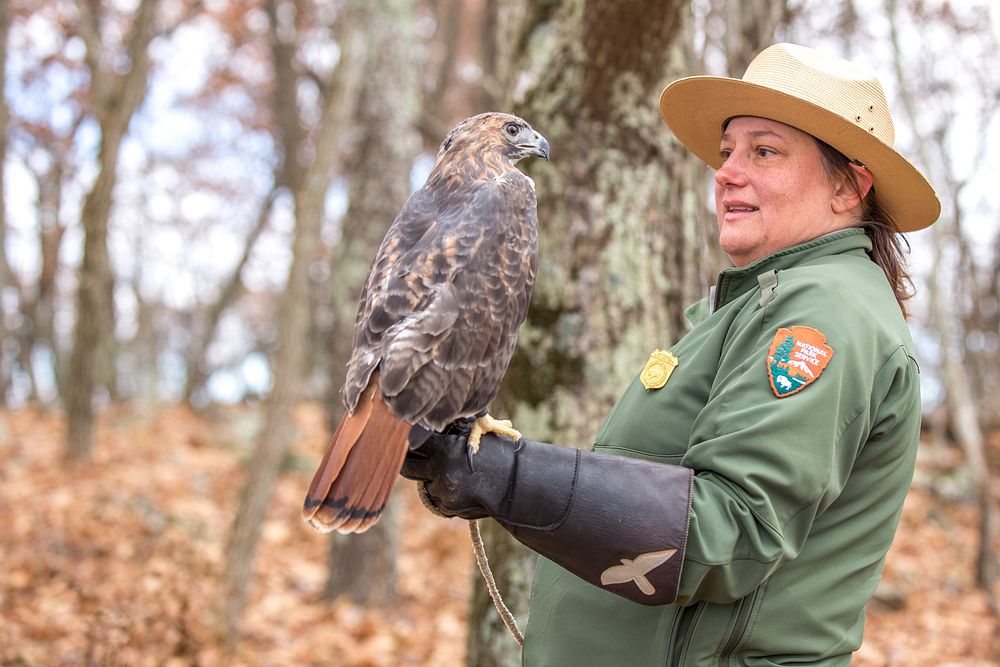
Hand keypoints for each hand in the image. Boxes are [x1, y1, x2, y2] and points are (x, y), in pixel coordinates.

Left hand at [401, 430, 520, 519]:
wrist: (515, 484)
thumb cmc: (498, 454)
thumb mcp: (474, 436)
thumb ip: (449, 435)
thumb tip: (427, 430)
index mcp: (445, 450)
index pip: (413, 445)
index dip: (410, 443)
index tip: (409, 441)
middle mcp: (439, 471)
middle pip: (408, 467)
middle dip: (410, 463)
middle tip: (413, 458)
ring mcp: (442, 491)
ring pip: (424, 483)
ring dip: (431, 479)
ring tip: (453, 473)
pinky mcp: (448, 506)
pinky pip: (436, 498)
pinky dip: (443, 493)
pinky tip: (461, 487)